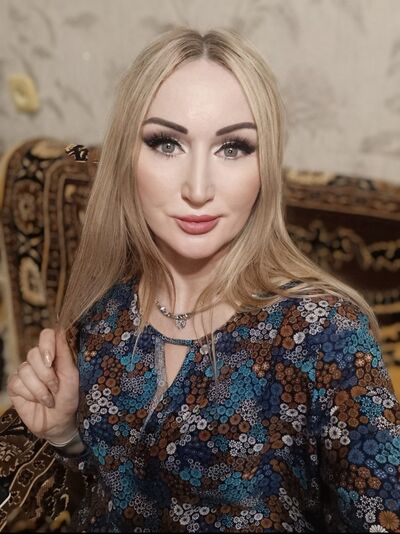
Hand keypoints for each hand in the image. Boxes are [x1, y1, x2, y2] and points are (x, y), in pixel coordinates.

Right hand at [6, 327, 78, 441]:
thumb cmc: (70, 398)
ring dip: (40, 388)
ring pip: (25, 370)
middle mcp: (38, 360)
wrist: (60, 422)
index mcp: (54, 354)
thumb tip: (60, 331)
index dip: (46, 344)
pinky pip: (17, 383)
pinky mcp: (15, 385)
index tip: (51, 360)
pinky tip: (38, 401)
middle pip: (33, 353)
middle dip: (46, 375)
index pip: (46, 335)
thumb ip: (65, 354)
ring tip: (49, 398)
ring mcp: (25, 372)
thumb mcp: (72, 376)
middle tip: (56, 388)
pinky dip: (30, 395)